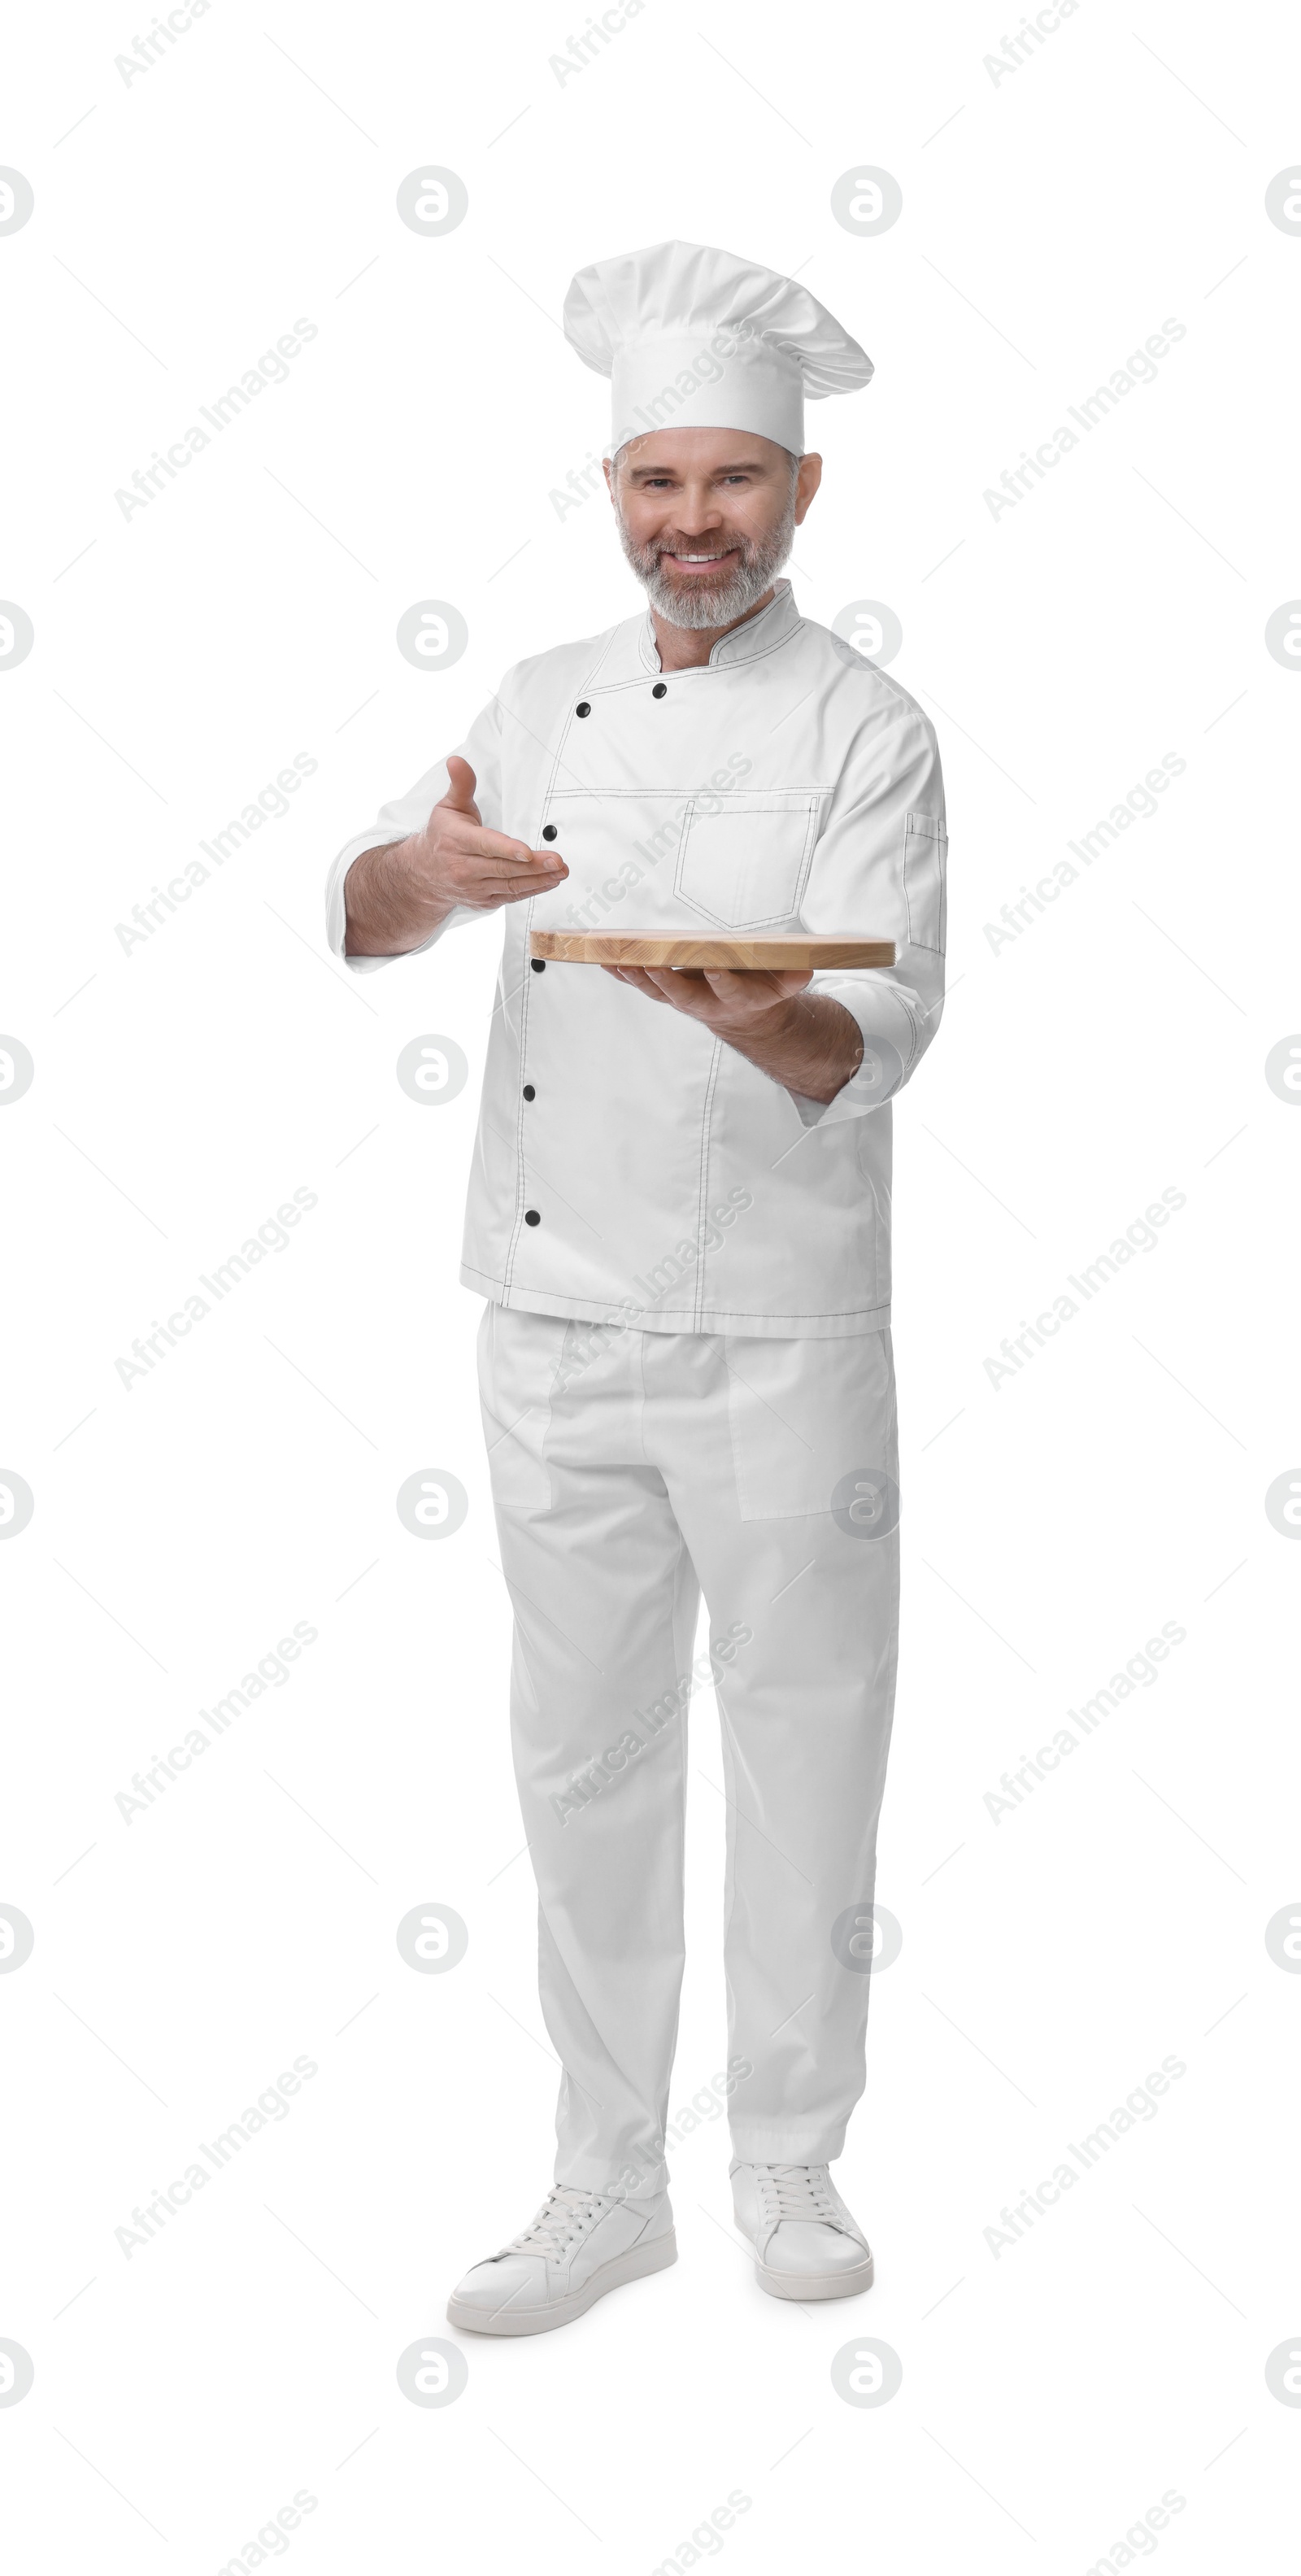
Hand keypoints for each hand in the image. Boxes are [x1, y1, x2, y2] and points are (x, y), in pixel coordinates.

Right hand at [344, 756, 567, 955]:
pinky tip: (549, 881)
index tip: (527, 852)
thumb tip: (457, 761)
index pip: (485, 845)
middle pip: (503, 868)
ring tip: (561, 871)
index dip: (507, 850)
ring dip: (539, 880)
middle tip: (558, 861)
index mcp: (457, 841)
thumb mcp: (448, 807)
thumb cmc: (442, 836)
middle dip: (534, 866)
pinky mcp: (483, 901)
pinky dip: (532, 890)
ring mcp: (473, 887)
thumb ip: (461, 785)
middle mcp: (463, 868)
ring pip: (510, 885)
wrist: (423, 875)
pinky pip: (510, 896)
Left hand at [600, 962, 812, 1029]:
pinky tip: (605, 959)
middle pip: (681, 994)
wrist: (748, 1015)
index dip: (720, 980)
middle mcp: (707, 1004)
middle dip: (664, 980)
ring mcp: (684, 1000)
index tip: (712, 967)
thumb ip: (794, 974)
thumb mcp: (788, 982)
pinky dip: (623, 972)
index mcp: (738, 999)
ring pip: (656, 991)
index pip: (728, 989)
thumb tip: (804, 964)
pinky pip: (642, 984)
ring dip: (636, 976)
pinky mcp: (667, 993)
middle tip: (648, 964)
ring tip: (616, 959)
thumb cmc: (766, 988)